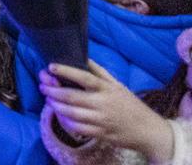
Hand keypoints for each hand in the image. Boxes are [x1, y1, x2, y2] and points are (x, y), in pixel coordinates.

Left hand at [39, 62, 173, 161]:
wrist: (147, 131)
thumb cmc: (131, 105)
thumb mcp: (118, 85)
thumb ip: (100, 72)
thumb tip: (84, 57)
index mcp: (107, 89)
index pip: (84, 77)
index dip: (66, 71)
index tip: (51, 66)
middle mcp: (103, 104)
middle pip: (72, 97)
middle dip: (53, 91)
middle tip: (43, 87)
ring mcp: (101, 120)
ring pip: (71, 113)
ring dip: (56, 106)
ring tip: (49, 100)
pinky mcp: (100, 134)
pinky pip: (77, 128)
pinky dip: (66, 121)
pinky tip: (61, 115)